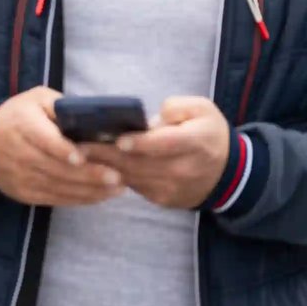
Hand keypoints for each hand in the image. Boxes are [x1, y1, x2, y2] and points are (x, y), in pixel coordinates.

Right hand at [0, 86, 124, 206]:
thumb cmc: (17, 116)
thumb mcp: (36, 99)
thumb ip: (61, 105)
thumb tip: (91, 116)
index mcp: (23, 125)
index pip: (43, 140)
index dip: (62, 150)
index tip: (83, 157)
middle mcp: (20, 153)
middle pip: (56, 168)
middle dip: (88, 175)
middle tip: (117, 177)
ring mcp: (21, 176)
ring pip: (58, 187)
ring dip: (89, 190)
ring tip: (116, 189)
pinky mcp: (24, 193)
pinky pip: (55, 199)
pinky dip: (78, 199)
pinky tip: (98, 196)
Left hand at [83, 96, 230, 209]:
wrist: (226, 172)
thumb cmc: (208, 133)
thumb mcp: (203, 109)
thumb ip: (178, 106)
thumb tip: (153, 118)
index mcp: (196, 142)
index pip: (165, 144)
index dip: (141, 143)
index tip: (118, 139)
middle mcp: (185, 168)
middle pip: (141, 163)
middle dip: (108, 155)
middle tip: (79, 145)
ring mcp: (173, 187)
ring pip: (134, 177)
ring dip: (105, 167)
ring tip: (80, 154)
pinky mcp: (163, 199)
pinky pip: (135, 187)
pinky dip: (114, 177)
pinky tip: (96, 166)